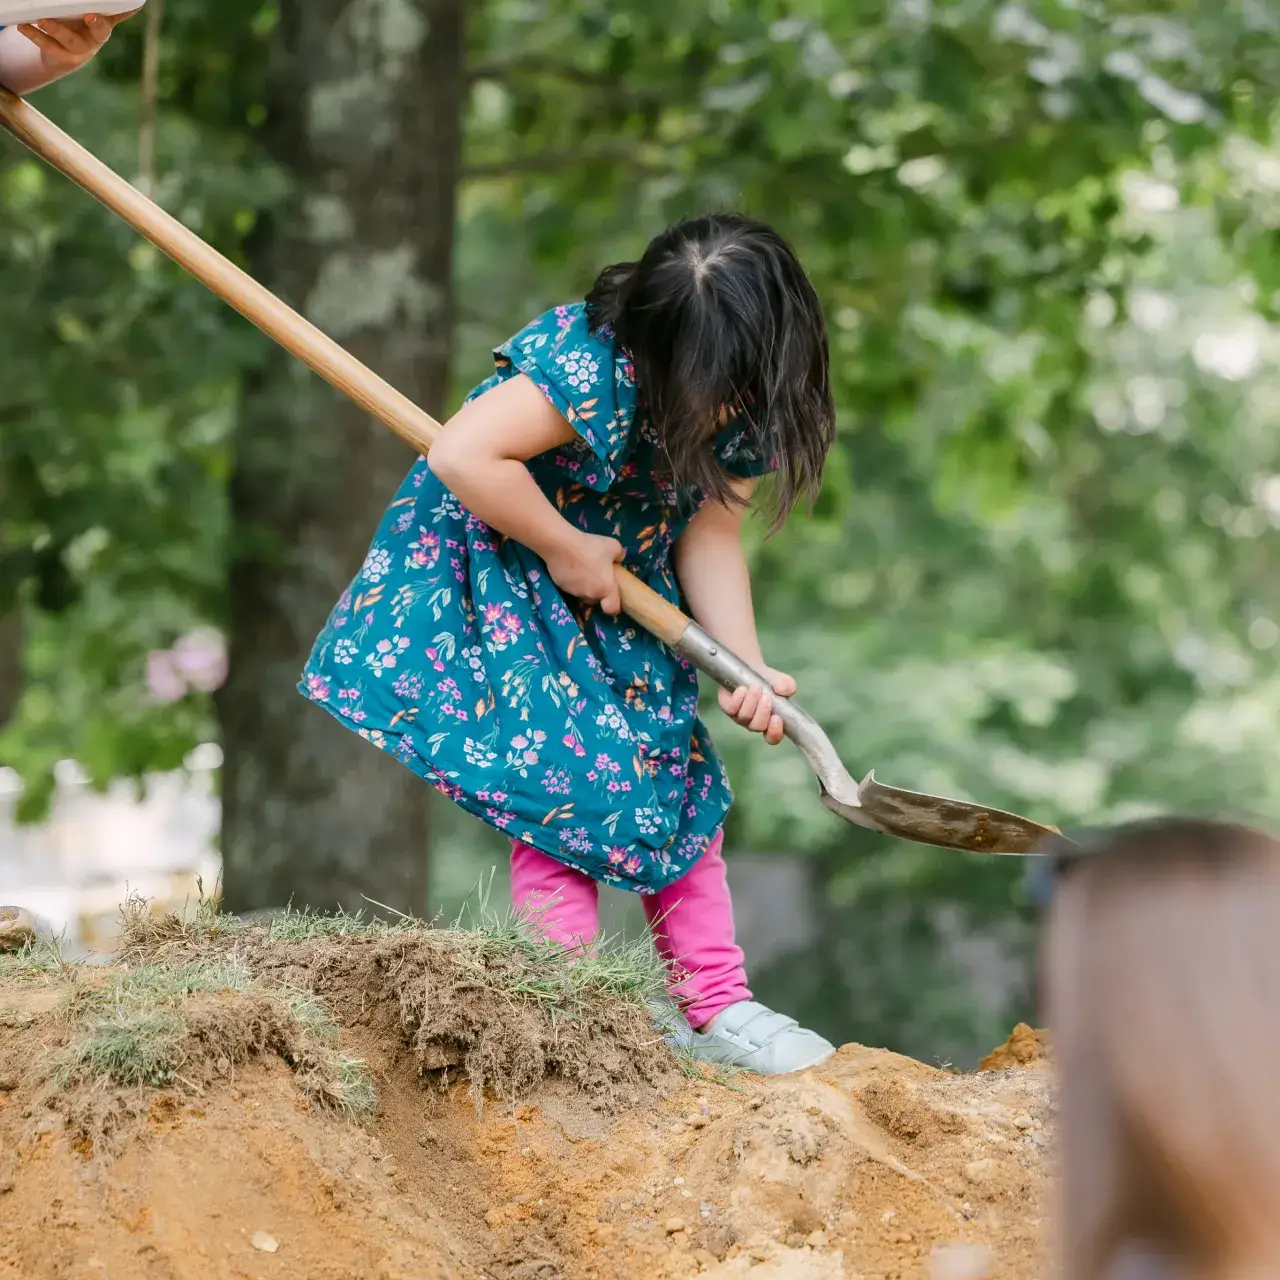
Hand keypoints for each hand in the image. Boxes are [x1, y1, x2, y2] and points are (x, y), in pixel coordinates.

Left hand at [16, 10, 138, 74]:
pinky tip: (23, 26)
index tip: (99, 15)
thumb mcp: (94, 19)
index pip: (111, 21)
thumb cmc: (78, 28)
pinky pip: (46, 45)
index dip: (109, 19)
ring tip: (41, 20)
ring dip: (56, 29)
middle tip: (90, 16)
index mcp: (103, 28)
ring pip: (69, 41)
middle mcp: (94, 41)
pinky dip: (34, 35)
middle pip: (98, 34)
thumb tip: (136, 2)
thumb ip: (111, 11)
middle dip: (96, 25)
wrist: (63, 54)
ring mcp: (77, 50)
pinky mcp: (59, 56)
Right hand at [545, 532, 624, 614]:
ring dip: (584, 585)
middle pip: (595, 600)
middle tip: (597, 575)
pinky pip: (569, 586)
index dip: (613, 604)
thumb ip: (619, 555)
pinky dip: (571, 580)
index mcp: (606, 588)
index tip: (611, 595)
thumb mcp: (613, 546)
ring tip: (582, 567)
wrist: (561, 545)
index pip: (612, 609)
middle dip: (597, 591)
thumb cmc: (590, 547)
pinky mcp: (561, 586)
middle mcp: (590, 594)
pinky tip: (570, 566)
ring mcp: (574, 592)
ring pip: (582, 593)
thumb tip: (618, 559)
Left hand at [718, 667, 795, 745]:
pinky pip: (731, 709)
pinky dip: (738, 699)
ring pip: (744, 717)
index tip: (777, 718)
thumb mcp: (781, 681)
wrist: (750, 668)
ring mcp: (739, 715)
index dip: (774, 732)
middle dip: (762, 712)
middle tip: (766, 697)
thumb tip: (782, 690)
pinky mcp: (727, 706)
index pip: (772, 737)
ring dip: (752, 701)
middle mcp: (753, 722)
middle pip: (757, 727)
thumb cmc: (767, 680)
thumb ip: (787, 686)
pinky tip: (743, 689)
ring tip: (756, 687)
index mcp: (769, 722)